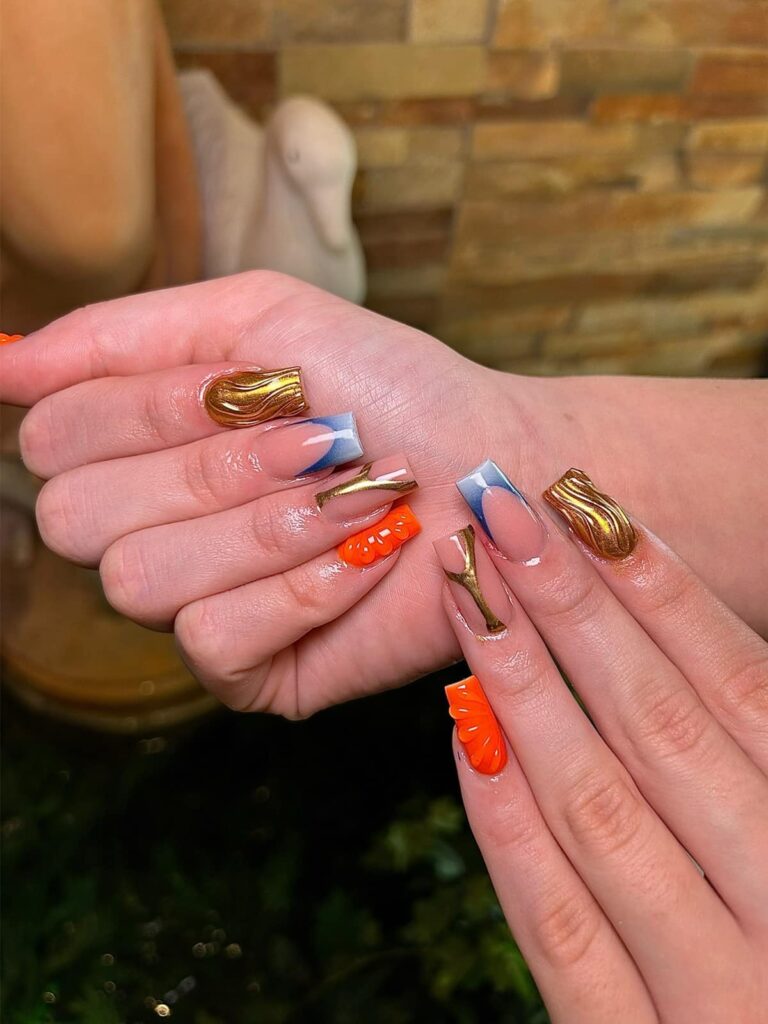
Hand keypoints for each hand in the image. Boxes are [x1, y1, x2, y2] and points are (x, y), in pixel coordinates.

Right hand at [0, 272, 541, 715]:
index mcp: (138, 447)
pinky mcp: (246, 673)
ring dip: (264, 524)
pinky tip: (361, 563)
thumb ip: (122, 334)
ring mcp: (192, 607)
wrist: (490, 467)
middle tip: (314, 443)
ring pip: (138, 580)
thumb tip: (0, 366)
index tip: (248, 388)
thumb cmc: (386, 387)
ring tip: (351, 496)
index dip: (148, 407)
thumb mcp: (259, 322)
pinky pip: (211, 640)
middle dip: (208, 467)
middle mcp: (147, 530)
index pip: (53, 436)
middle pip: (74, 516)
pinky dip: (301, 589)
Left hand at [438, 464, 767, 1021]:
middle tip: (503, 517)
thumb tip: (688, 642)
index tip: (593, 509)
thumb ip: (759, 756)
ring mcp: (705, 994)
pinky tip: (464, 735)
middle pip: (661, 729)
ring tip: (469, 595)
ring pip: (598, 811)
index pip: (745, 691)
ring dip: (525, 689)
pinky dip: (507, 826)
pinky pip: (557, 928)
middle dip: (576, 611)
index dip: (666, 593)